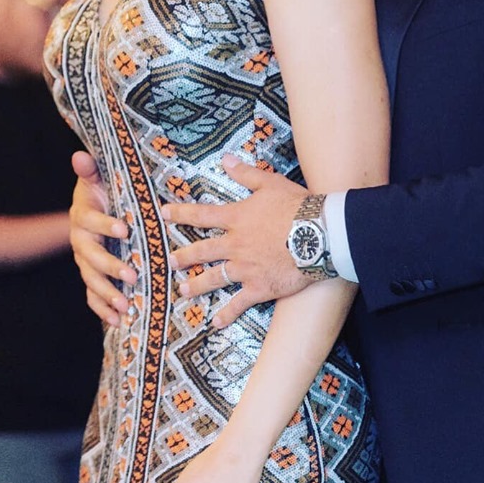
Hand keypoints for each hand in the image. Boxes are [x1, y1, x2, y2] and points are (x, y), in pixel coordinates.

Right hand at [70, 150, 135, 325]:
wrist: (92, 210)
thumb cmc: (101, 193)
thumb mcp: (98, 180)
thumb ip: (91, 170)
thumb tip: (80, 154)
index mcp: (82, 217)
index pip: (91, 221)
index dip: (106, 224)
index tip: (125, 228)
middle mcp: (80, 241)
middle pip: (91, 257)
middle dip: (111, 267)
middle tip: (133, 274)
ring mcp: (84, 261)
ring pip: (91, 280)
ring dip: (107, 294)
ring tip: (125, 305)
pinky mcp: (91, 276)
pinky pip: (92, 296)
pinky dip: (102, 309)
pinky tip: (117, 320)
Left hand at [163, 155, 309, 327]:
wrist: (319, 235)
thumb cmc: (296, 206)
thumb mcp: (271, 183)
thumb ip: (246, 173)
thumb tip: (225, 159)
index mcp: (237, 218)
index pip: (202, 215)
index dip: (181, 213)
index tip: (164, 214)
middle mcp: (235, 245)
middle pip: (203, 251)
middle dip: (184, 256)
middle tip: (170, 261)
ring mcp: (245, 269)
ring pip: (214, 278)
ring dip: (196, 285)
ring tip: (183, 290)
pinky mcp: (259, 287)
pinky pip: (238, 303)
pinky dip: (227, 314)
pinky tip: (216, 323)